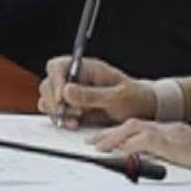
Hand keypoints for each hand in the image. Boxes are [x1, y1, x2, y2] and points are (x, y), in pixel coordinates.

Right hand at [39, 55, 156, 127]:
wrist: (142, 110)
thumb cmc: (134, 98)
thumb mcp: (118, 97)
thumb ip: (92, 94)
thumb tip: (66, 90)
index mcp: (87, 68)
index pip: (58, 66)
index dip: (55, 81)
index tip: (61, 98)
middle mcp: (76, 79)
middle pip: (48, 83)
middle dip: (55, 101)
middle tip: (73, 113)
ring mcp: (72, 93)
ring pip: (48, 99)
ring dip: (56, 112)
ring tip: (75, 120)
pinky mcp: (72, 107)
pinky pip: (55, 112)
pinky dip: (60, 119)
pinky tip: (74, 124)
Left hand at [90, 119, 190, 179]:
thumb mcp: (186, 159)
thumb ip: (167, 160)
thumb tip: (144, 170)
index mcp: (170, 131)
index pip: (138, 128)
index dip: (117, 134)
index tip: (100, 141)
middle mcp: (168, 129)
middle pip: (131, 125)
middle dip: (109, 134)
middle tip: (91, 143)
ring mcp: (172, 134)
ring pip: (135, 128)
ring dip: (114, 138)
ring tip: (99, 147)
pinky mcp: (175, 143)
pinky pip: (147, 141)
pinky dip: (131, 145)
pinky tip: (120, 152)